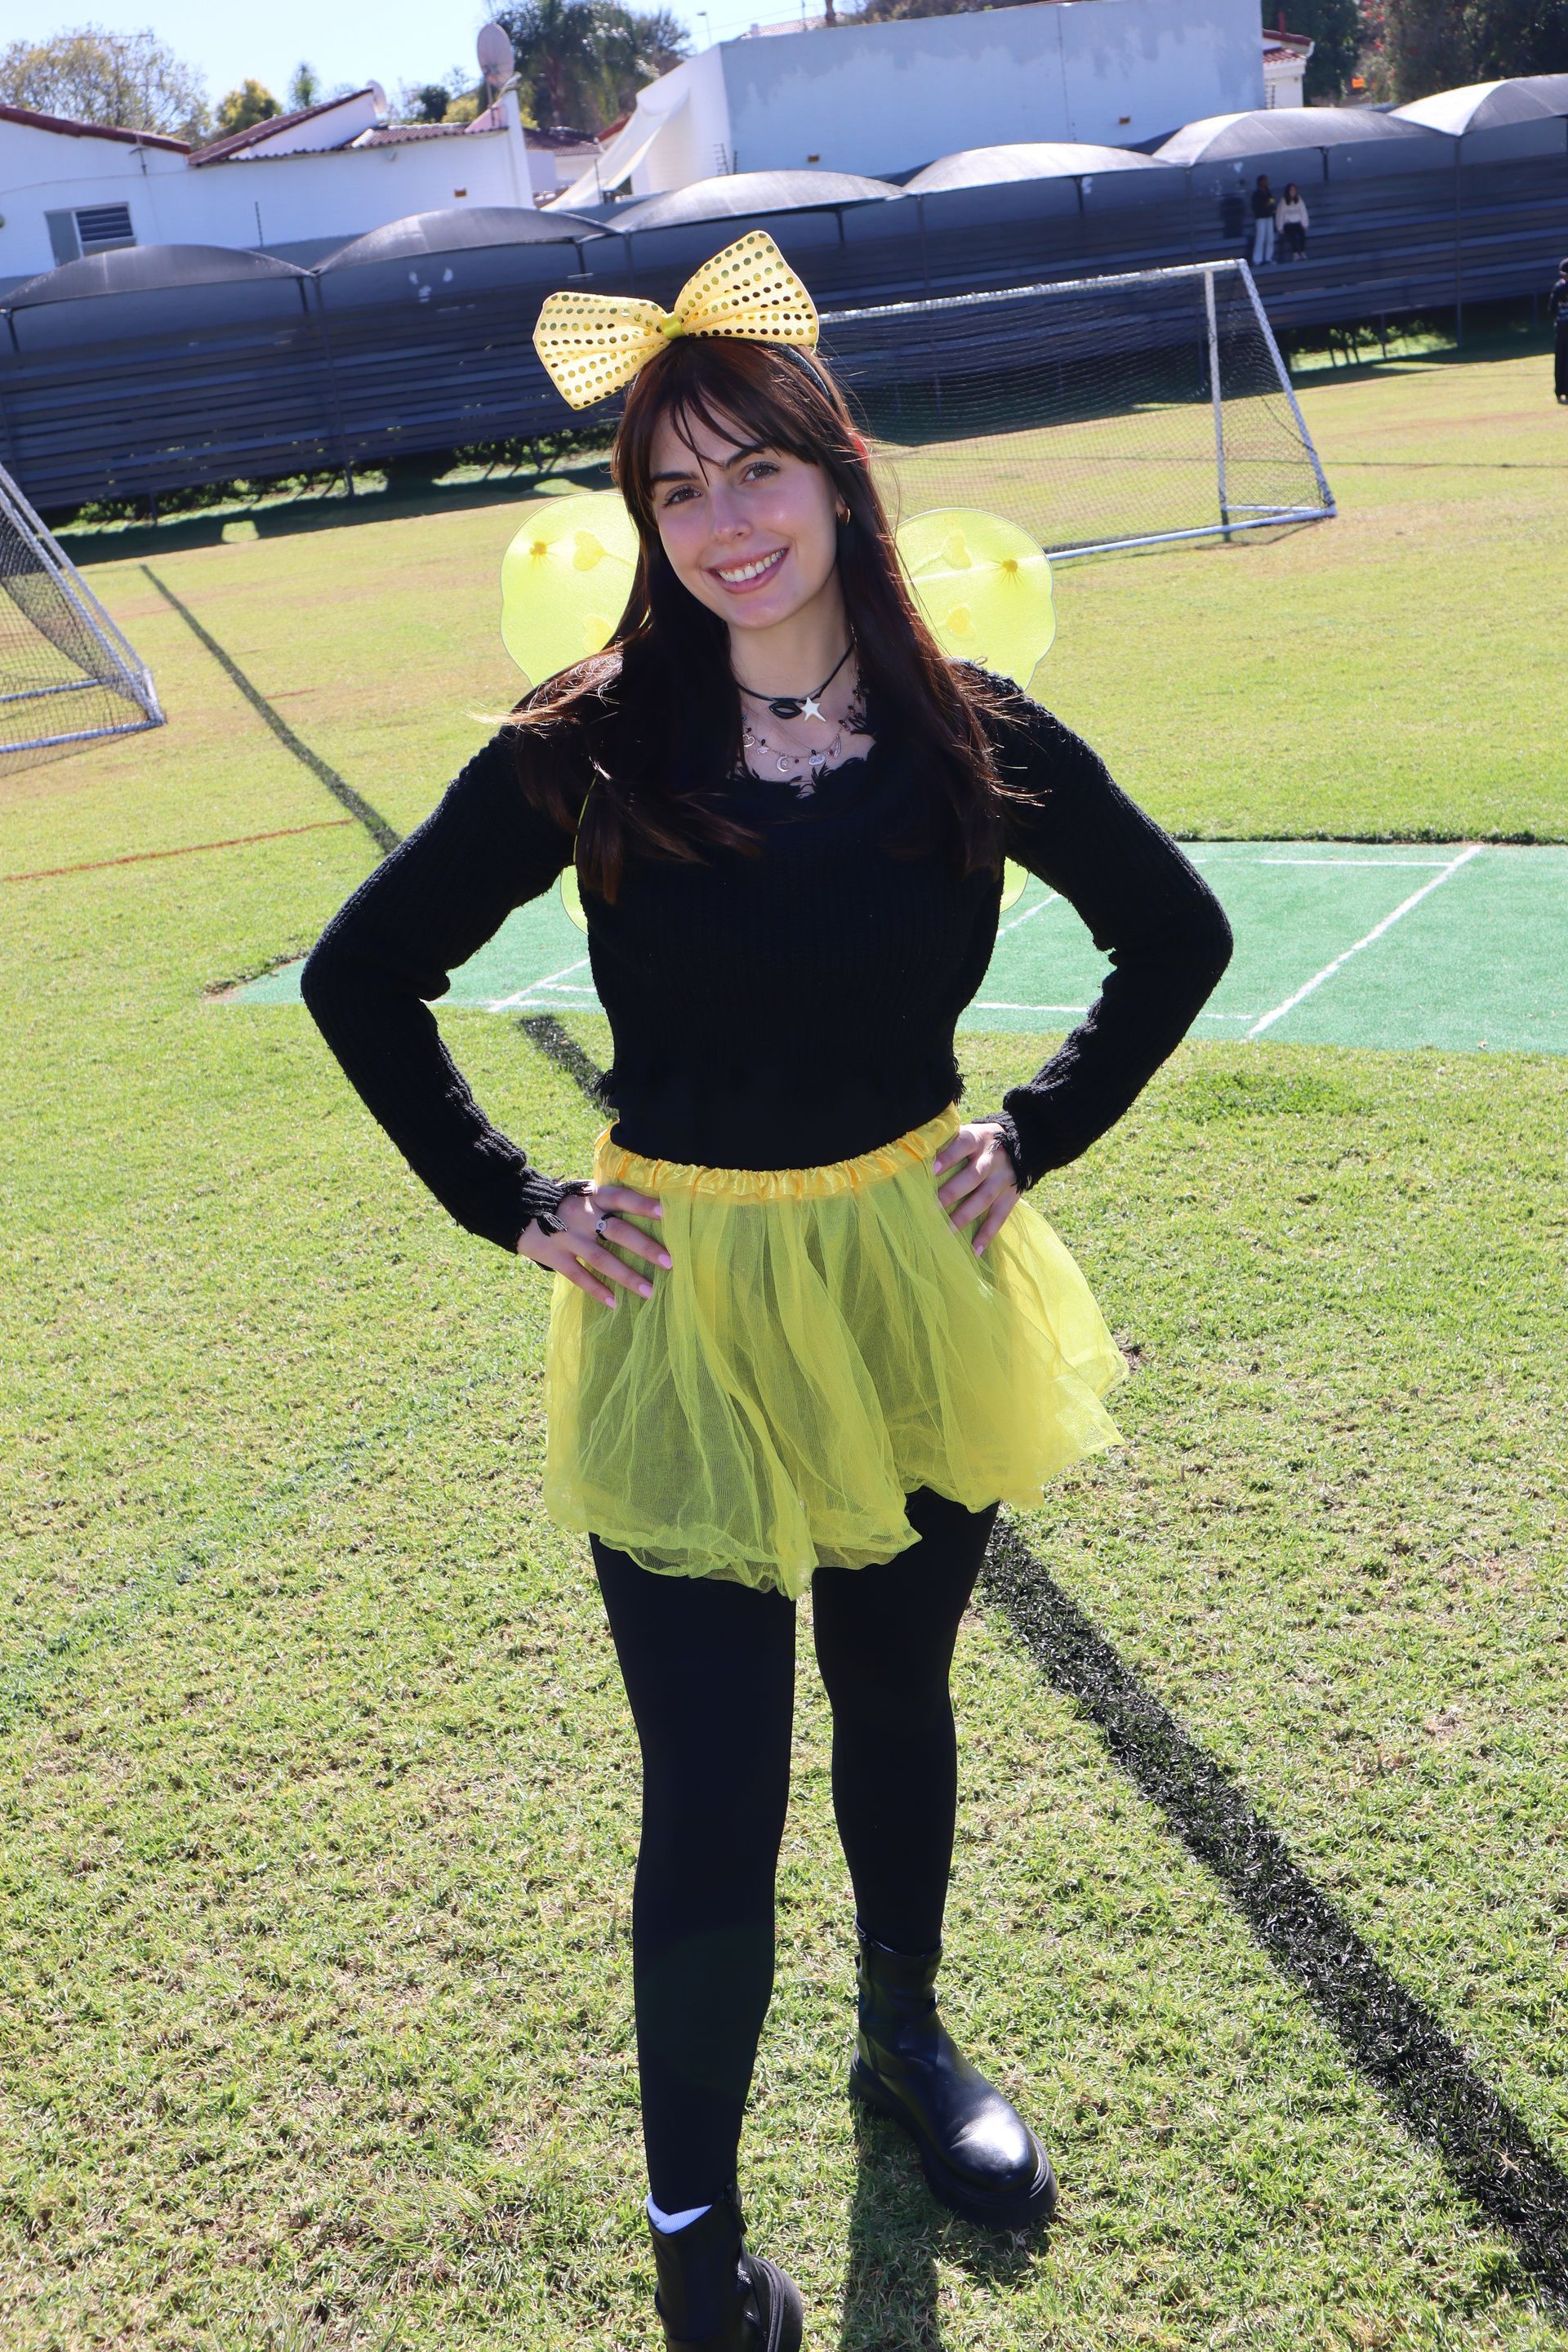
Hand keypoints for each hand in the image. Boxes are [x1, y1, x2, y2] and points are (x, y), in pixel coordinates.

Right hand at [518, 1182, 669, 1307]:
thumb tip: (649, 1210)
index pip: (621, 1197)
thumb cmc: (564, 1203)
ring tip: (649, 1291)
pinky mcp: (554, 1256)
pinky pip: (578, 1275)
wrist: (517, 1208)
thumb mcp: (584, 1193)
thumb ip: (608, 1202)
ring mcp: (568, 1237)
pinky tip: (614, 1302)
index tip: (665, 1214)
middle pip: (617, 1231)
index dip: (642, 1205)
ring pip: (601, 1258)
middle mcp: (583, 1216)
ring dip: (626, 1276)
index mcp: (593, 1196)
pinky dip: (596, 1289)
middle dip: (644, 1247)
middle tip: (669, 1262)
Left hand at [931, 1123, 1019, 1255]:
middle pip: (972, 1176)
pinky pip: (999, 1218)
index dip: (948, 1157)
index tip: (930, 1170)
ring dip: (963, 1217)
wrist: (1022, 1144)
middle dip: (951, 1193)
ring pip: (983, 1199)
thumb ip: (947, 1143)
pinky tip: (973, 1251)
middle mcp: (992, 1159)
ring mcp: (1003, 1179)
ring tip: (945, 1233)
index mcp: (977, 1139)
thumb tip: (914, 1157)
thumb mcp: (969, 1134)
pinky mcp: (1011, 1197)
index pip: (962, 1145)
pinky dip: (986, 1235)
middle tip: (930, 1209)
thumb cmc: (979, 1142)